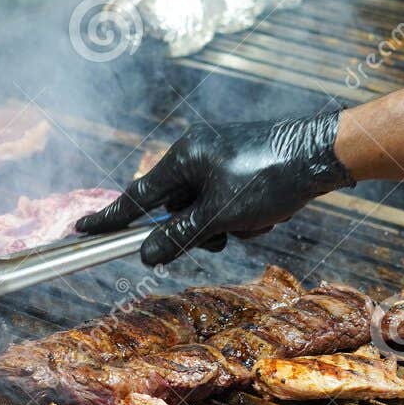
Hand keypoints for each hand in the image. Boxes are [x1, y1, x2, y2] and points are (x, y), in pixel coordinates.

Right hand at [76, 113, 352, 265]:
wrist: (321, 154)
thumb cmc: (267, 178)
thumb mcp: (219, 215)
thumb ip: (178, 235)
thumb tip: (144, 253)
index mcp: (181, 157)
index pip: (136, 196)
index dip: (109, 217)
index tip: (81, 229)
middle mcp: (195, 151)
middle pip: (175, 206)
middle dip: (199, 228)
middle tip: (221, 234)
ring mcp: (219, 155)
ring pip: (204, 208)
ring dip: (225, 224)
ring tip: (253, 220)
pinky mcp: (241, 162)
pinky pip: (227, 199)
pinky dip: (242, 214)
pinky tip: (267, 212)